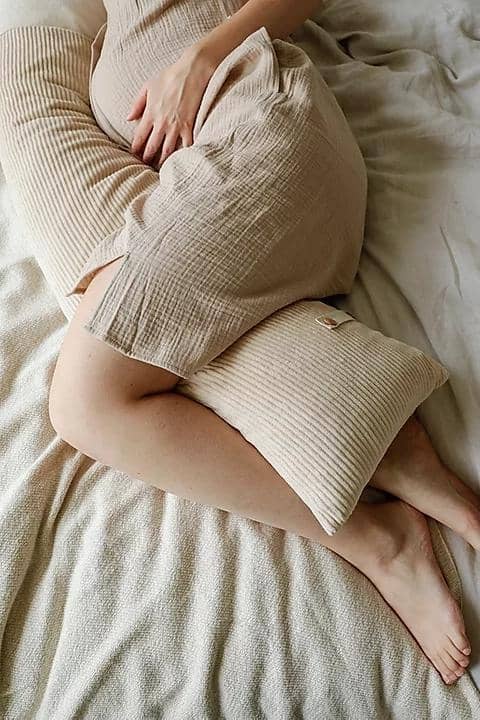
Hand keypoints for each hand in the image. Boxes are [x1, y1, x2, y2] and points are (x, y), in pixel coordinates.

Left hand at [127, 47, 215, 168]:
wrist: (191, 72)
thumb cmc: (169, 77)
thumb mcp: (148, 86)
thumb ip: (137, 104)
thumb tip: (128, 118)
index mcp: (150, 114)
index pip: (139, 137)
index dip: (136, 149)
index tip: (134, 156)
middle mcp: (161, 123)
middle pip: (152, 146)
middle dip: (148, 158)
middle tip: (146, 165)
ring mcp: (175, 126)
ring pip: (167, 150)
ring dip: (163, 161)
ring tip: (161, 169)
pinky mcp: (189, 126)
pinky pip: (185, 145)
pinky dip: (184, 155)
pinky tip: (182, 162)